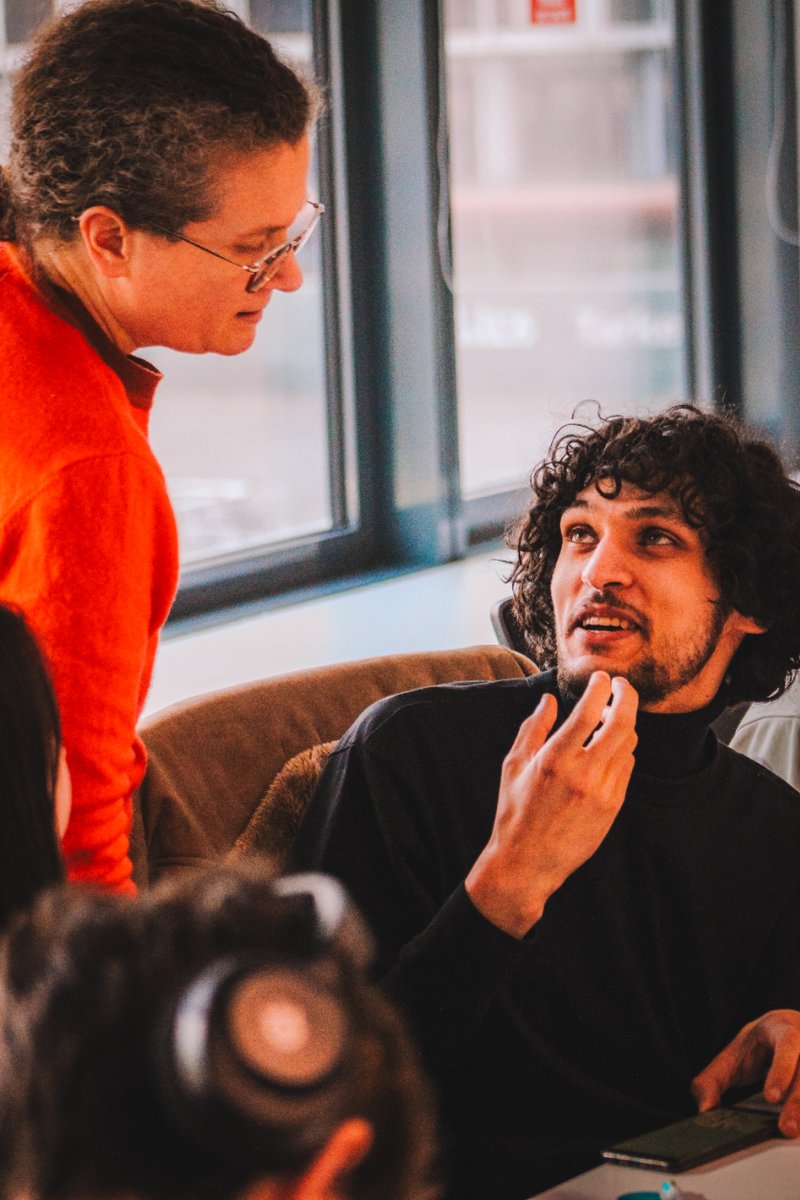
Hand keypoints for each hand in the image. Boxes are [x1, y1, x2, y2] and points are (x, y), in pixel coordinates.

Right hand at [466, 671, 637, 937]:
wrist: (528, 863)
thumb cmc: (515, 811)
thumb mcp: (514, 765)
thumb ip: (533, 728)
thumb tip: (549, 700)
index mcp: (555, 759)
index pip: (588, 711)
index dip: (599, 687)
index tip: (600, 676)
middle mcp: (583, 773)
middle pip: (621, 723)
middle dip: (625, 696)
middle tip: (621, 685)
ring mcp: (603, 791)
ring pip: (628, 744)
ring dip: (624, 723)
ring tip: (611, 715)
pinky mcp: (613, 807)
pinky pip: (627, 767)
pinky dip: (622, 750)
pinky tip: (610, 746)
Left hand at [692, 1010, 799, 1137]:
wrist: (789, 1029)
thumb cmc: (760, 1046)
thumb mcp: (733, 1055)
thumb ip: (713, 1080)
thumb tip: (705, 1109)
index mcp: (781, 1029)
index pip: (787, 1045)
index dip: (781, 1071)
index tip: (771, 1097)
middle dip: (797, 1101)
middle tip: (786, 1128)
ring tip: (793, 1131)